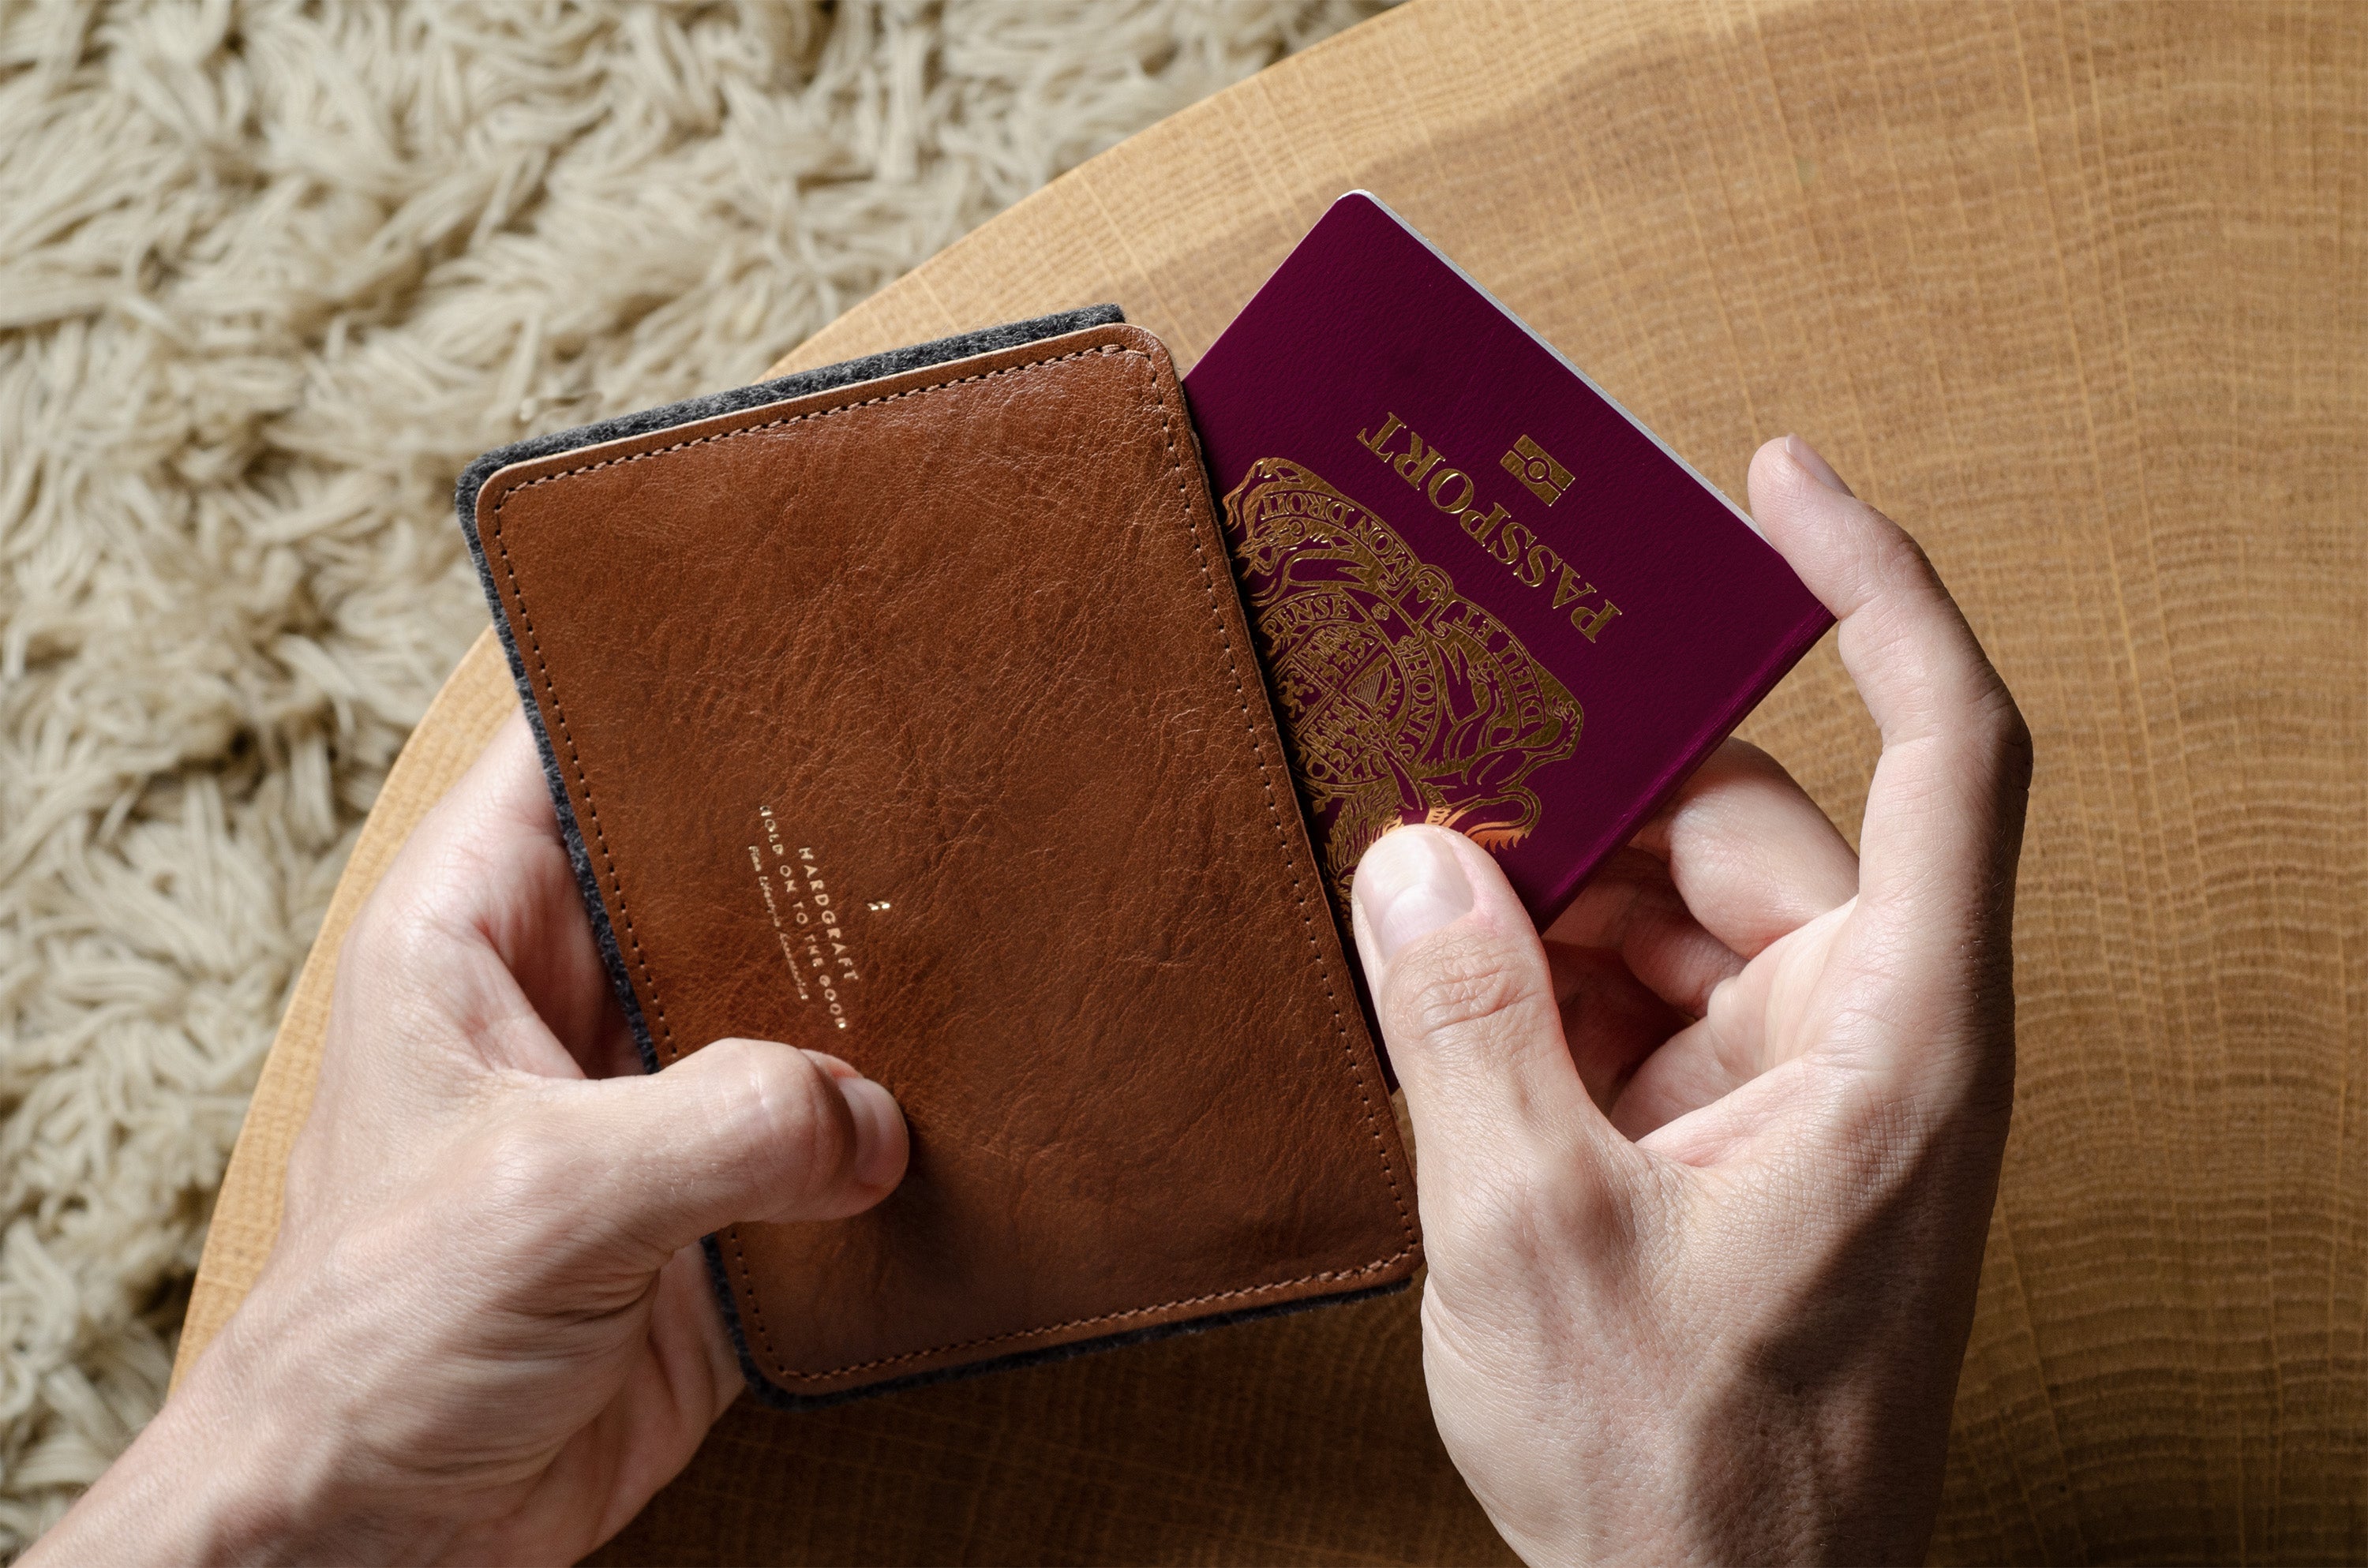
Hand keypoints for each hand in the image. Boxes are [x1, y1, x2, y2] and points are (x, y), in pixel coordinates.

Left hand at [33, 715, 908, 1565]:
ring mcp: (644, 1112)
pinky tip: (960, 1113)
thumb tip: (875, 1119)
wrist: (383, 1539)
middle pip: (709, 879)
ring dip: (865, 1011)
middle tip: (938, 811)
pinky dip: (885, 1142)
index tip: (794, 652)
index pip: (569, 758)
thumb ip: (722, 1128)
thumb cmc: (375, 1346)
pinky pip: (821, 1147)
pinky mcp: (710, 1217)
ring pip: (782, 1011)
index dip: (670, 697)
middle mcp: (566, 1007)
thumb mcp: (544, 1198)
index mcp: (472, 939)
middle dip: (812, 859)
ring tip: (975, 958)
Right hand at [1355, 436, 2029, 1565]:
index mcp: (1896, 1042)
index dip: (1878, 589)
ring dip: (1542, 910)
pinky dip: (1539, 993)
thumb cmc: (1687, 1478)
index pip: (1948, 747)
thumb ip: (1471, 1021)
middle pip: (1742, 832)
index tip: (1774, 486)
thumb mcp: (1532, 1234)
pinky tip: (1440, 1004)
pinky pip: (1633, 1005)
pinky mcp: (1729, 1139)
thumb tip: (1413, 859)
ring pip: (1670, 918)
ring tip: (1413, 904)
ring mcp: (1797, 1091)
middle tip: (1439, 760)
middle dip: (1589, 802)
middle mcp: (1868, 1042)